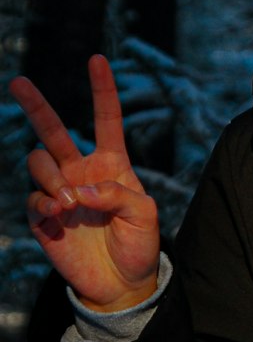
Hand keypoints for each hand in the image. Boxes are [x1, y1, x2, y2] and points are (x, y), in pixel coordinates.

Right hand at [10, 55, 159, 311]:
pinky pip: (34, 199)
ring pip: (39, 162)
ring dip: (52, 178)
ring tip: (69, 203)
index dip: (102, 89)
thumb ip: (117, 195)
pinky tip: (58, 216)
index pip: (106, 118)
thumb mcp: (144, 215)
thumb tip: (80, 191)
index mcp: (112, 163)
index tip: (97, 59)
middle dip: (36, 105)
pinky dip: (44, 204)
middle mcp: (82, 171)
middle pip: (53, 131)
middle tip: (19, 82)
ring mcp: (60, 193)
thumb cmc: (139, 244)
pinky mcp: (43, 218)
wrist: (122, 283)